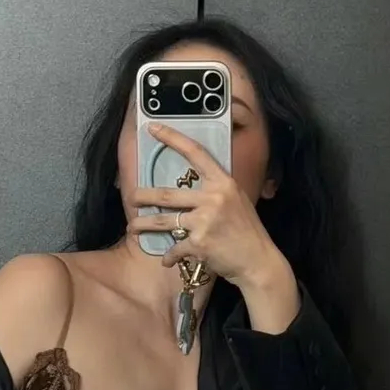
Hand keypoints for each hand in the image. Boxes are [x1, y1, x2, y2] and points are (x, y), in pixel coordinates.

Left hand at [127, 122, 297, 316]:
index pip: (195, 153)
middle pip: (167, 194)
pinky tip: (167, 259)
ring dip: (143, 225)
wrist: (259, 261)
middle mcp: (213, 198)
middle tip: (131, 197)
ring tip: (133, 226)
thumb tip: (193, 185)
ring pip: (163, 221)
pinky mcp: (199, 244)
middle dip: (143, 196)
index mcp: (223, 183)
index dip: (172, 138)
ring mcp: (205, 221)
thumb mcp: (237, 200)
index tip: (153, 128)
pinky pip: (174, 248)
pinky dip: (169, 256)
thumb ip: (216, 190)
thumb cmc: (247, 230)